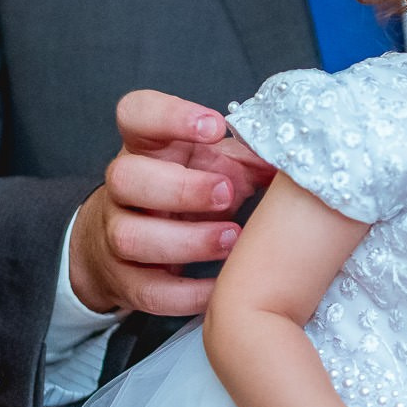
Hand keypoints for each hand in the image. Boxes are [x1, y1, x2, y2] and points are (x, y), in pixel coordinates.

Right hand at [69, 90, 276, 315]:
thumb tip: (292, 160)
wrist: (126, 244)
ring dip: (186, 241)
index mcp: (146, 146)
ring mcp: (115, 234)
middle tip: (228, 194)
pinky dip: (187, 293)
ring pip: (130, 237)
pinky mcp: (123, 280)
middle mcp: (123, 187)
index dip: (170, 116)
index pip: (136, 113)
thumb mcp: (212, 165)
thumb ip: (246, 159)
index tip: (214, 127)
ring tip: (232, 239)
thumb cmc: (185, 190)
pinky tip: (222, 286)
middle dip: (180, 188)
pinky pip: (148, 291)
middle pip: (126, 178)